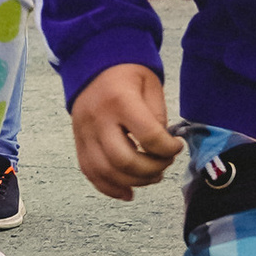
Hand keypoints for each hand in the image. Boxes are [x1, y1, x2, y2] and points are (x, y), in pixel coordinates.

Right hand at [70, 62, 178, 198]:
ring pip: (105, 171)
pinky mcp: (78, 142)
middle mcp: (97, 119)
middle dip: (150, 170)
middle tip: (164, 164)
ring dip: (133, 182)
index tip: (176, 146)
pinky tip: (128, 192)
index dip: (168, 149)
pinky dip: (109, 188)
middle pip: (123, 160)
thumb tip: (160, 149)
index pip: (148, 137)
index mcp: (119, 100)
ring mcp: (84, 133)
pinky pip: (90, 173)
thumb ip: (157, 117)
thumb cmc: (127, 74)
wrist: (93, 64)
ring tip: (151, 177)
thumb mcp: (150, 85)